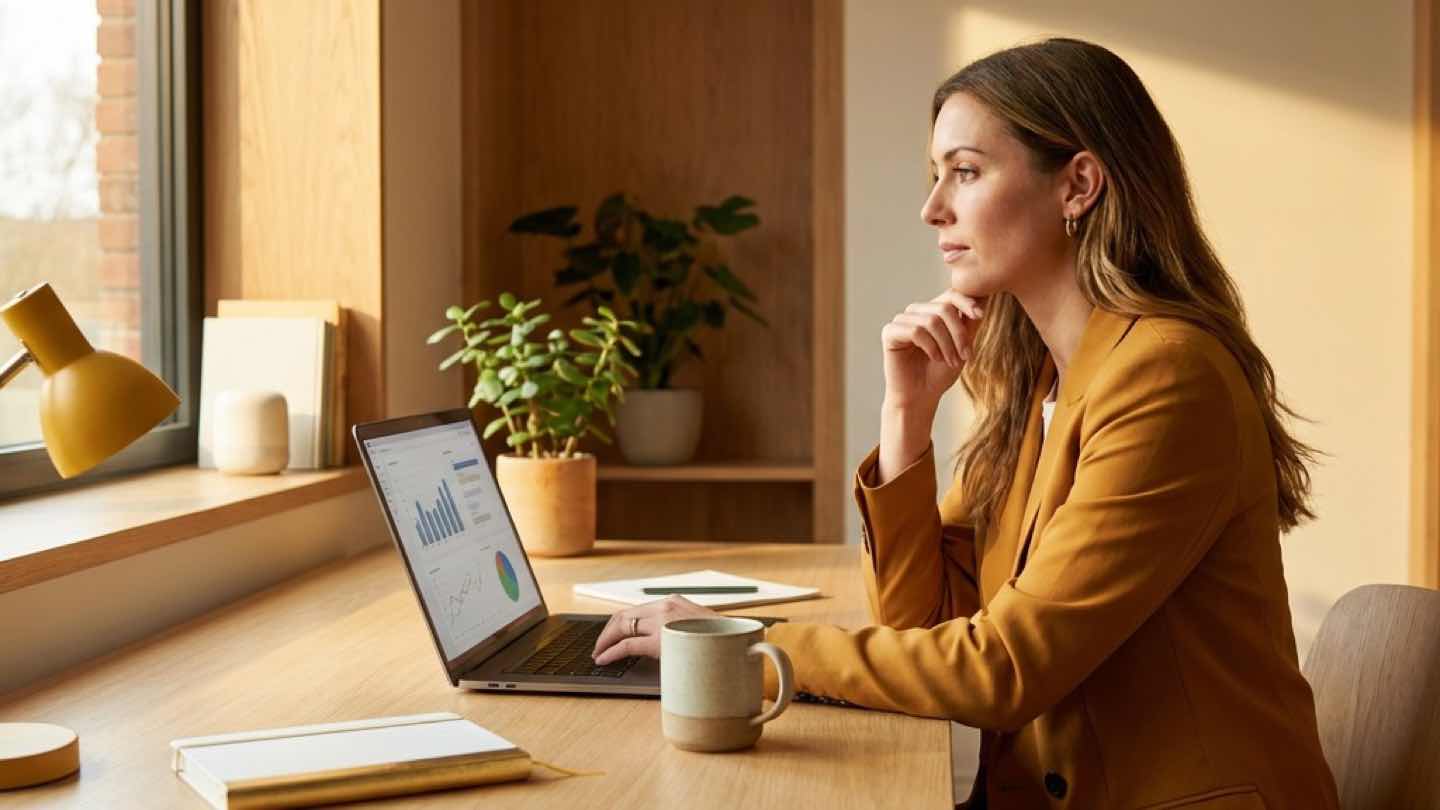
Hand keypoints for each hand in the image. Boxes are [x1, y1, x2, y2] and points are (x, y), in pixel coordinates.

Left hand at [591, 595, 720, 664]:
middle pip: (623, 615)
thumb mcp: (697, 626)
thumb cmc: (720, 641)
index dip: (619, 623)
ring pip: (622, 627)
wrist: (737, 645)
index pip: (637, 609)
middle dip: (607, 631)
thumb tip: (662, 641)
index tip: (611, 634)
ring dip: (605, 641)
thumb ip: (678, 627)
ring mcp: (662, 622)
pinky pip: (627, 645)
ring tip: (599, 653)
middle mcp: (665, 606)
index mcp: (674, 601)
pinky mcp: (659, 640)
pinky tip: (604, 659)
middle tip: (599, 646)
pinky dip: (611, 652)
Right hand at [881, 289, 984, 411]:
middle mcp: (916, 312)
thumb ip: (970, 322)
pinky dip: (930, 347)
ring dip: (947, 344)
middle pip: (944, 307)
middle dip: (959, 333)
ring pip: (931, 321)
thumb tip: (985, 297)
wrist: (921, 397)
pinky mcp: (890, 332)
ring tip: (951, 361)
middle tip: (965, 356)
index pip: (950, 294)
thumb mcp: (962, 345)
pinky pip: (915, 331)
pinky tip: (934, 358)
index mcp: (932, 311)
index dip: (966, 301)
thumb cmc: (940, 373)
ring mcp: (901, 321)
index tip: (980, 316)